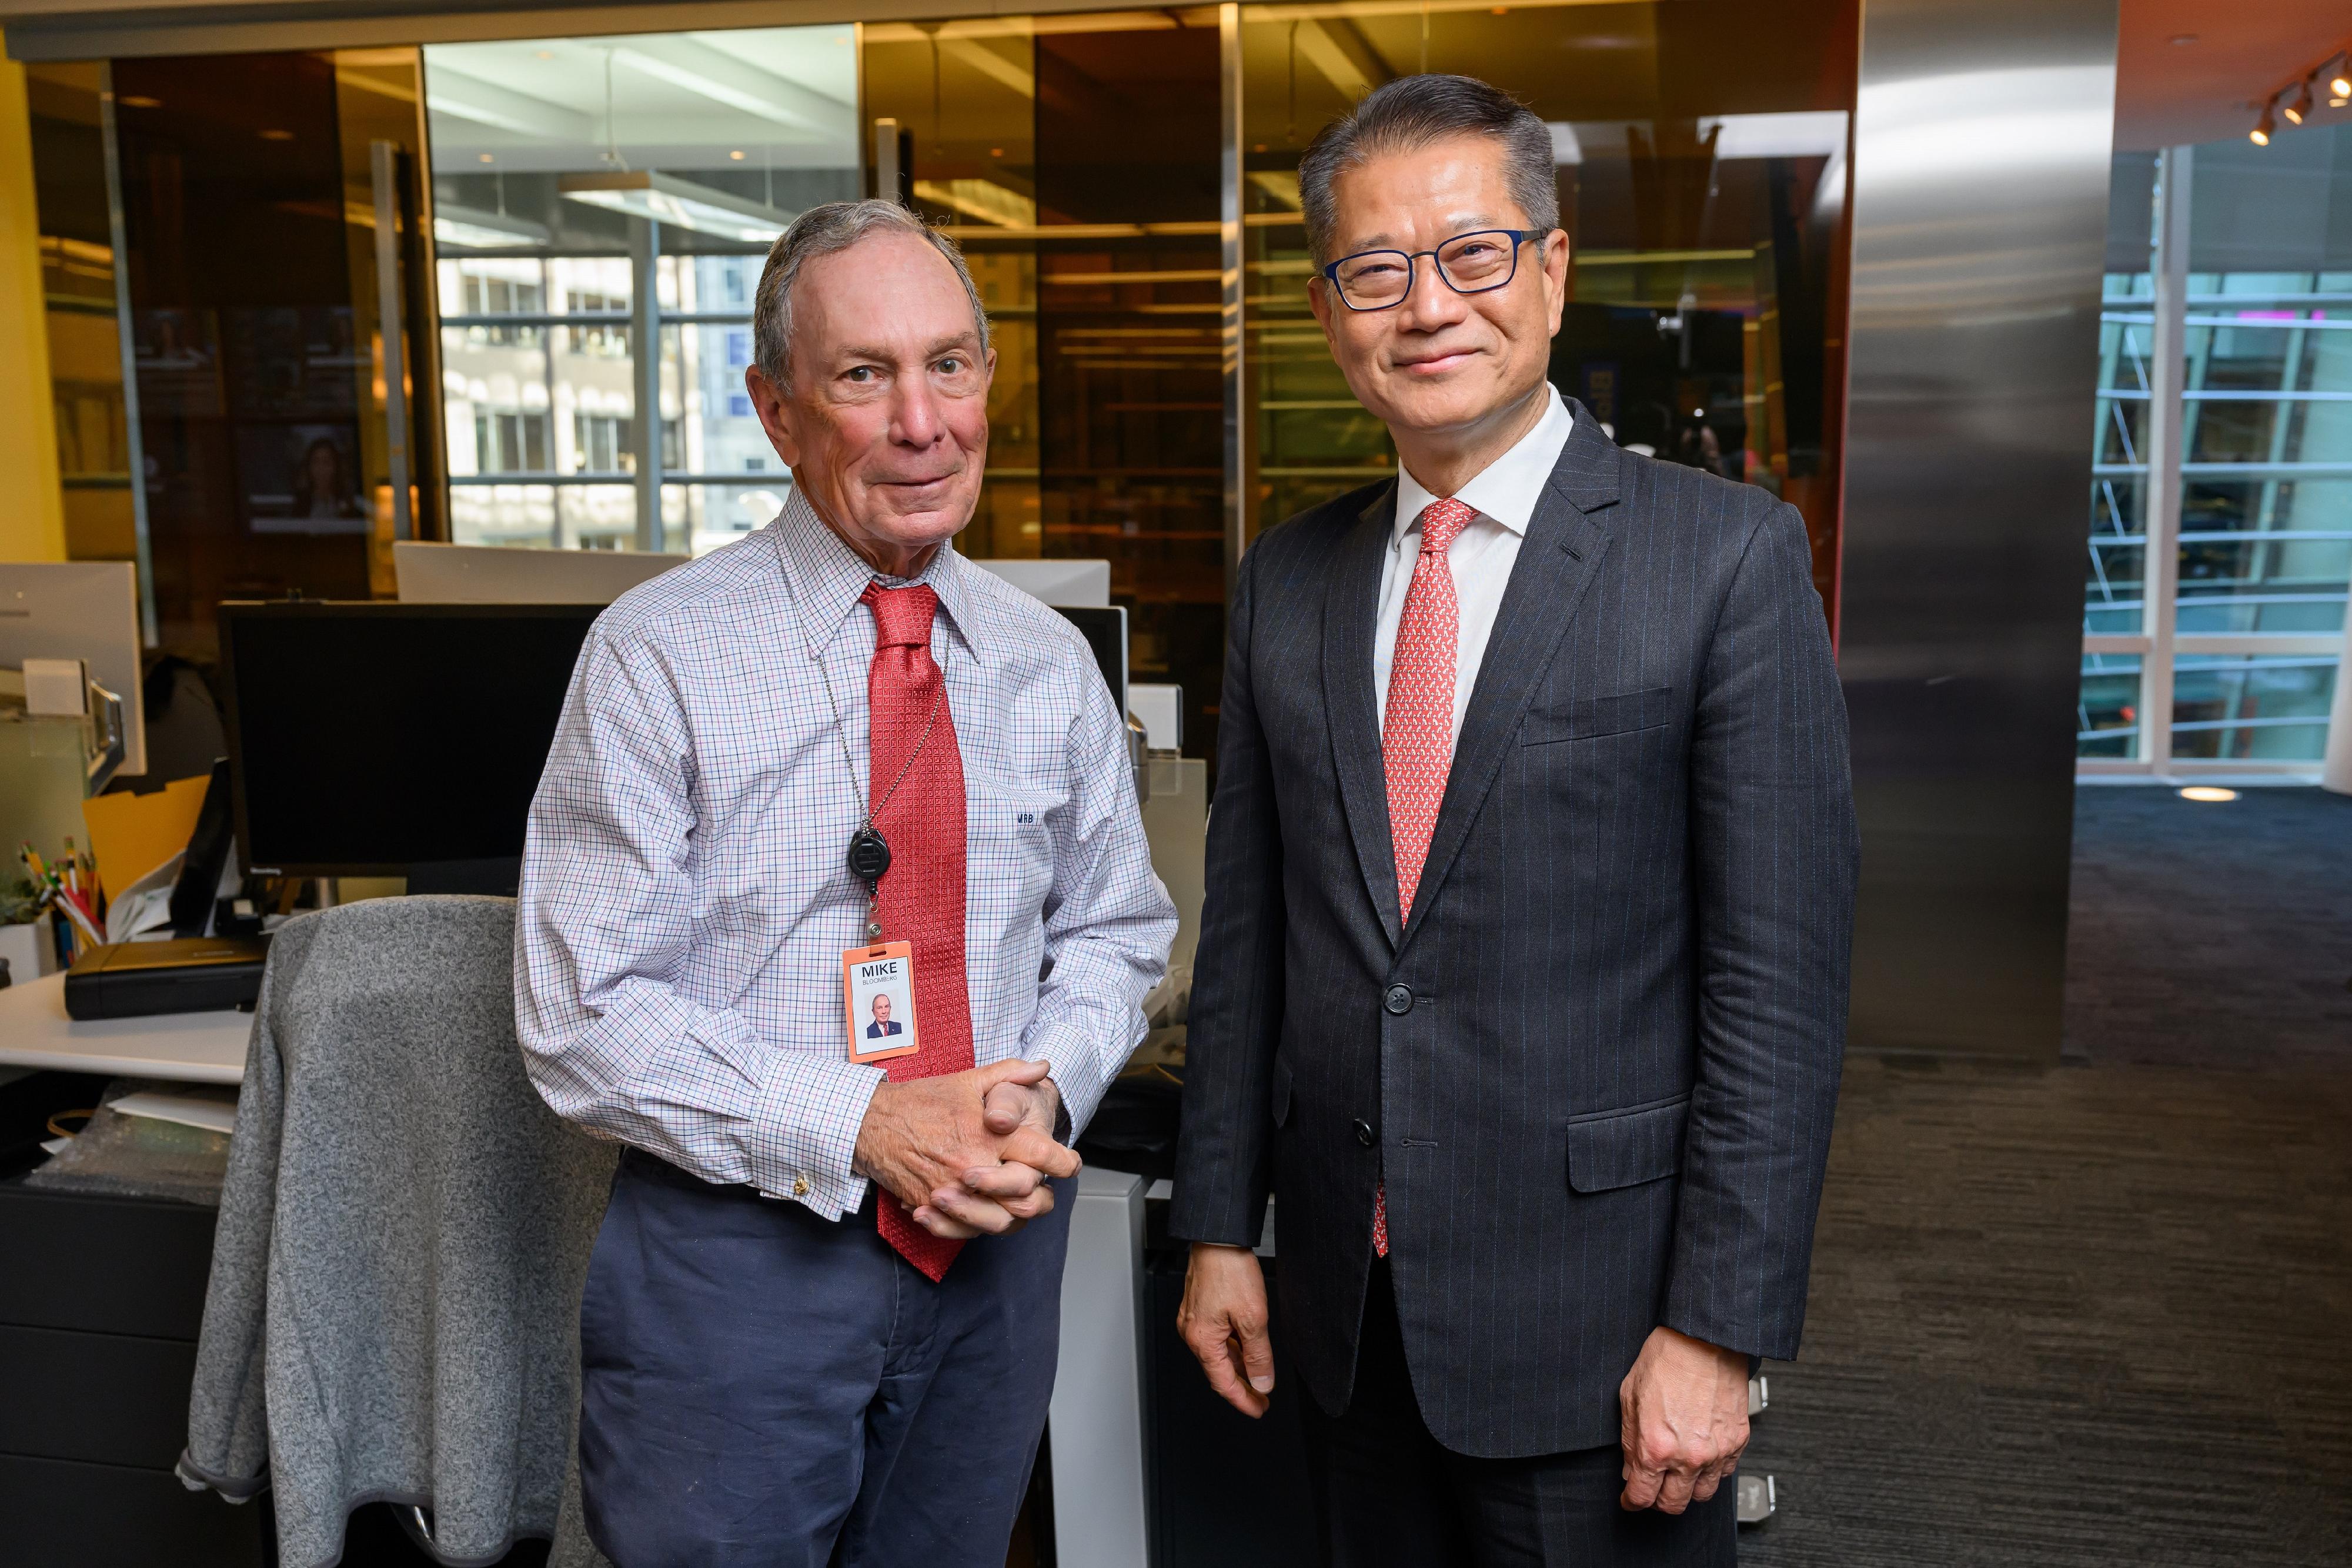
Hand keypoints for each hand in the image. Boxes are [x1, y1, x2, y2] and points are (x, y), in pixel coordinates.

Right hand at [852, 1059, 1079, 1238]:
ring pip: (997, 1222)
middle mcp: (973, 1165)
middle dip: (1042, 1196)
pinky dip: (977, 1228)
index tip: (1069, 1163)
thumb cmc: (921, 1100)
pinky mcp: (930, 1206)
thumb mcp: (968, 1080)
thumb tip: (1044, 1067)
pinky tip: (982, 1215)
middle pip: (1025, 1198)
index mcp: (988, 1134)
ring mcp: (950, 1190)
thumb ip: (1009, 1074)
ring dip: (1012, 1216)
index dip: (1063, 1162)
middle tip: (1043, 1189)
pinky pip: (963, 1232)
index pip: (1040, 1154)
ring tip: (1015, 1205)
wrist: (870, 1121)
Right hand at [1177, 1242, 1275, 1417]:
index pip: (1223, 1384)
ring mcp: (1192, 1320)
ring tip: (1259, 1376)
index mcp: (1201, 1340)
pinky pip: (1215, 1338)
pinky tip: (1246, 1349)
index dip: (1243, 1401)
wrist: (1217, 1238)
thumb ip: (1258, 1355)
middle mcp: (1191, 1332)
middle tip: (1262, 1398)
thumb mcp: (1253, 1318)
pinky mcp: (1198, 1308)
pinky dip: (1232, 1348)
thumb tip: (1261, 1382)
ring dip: (1238, 1367)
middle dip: (1242, 1386)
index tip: (1259, 1410)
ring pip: (1218, 1354)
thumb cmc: (1229, 1270)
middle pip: (1218, 1371)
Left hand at [1618, 1326, 1749, 1513]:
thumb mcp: (1629, 1398)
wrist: (1703, 1340)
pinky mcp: (1737, 1442)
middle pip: (1673, 1504)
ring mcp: (1716, 1452)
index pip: (1642, 1496)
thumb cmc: (1665, 1360)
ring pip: (1701, 1495)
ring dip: (1686, 1489)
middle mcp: (1688, 1457)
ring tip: (1677, 1474)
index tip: (1630, 1499)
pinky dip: (1711, 1472)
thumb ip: (1629, 1441)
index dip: (1632, 1501)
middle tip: (1652, 1489)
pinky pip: (1724, 1474)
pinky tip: (1700, 1458)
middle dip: (1658, 1501)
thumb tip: (1630, 1468)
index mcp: (1655, 1447)